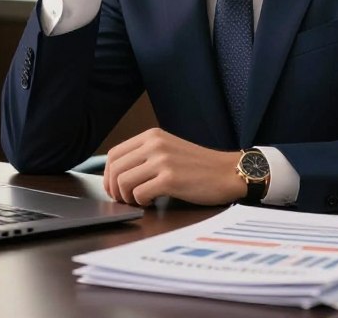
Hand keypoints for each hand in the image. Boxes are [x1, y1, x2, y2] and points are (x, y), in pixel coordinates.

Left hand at [102, 128, 246, 206]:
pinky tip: (154, 202)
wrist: (228, 172)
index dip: (108, 175)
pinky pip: (140, 194)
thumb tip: (118, 175)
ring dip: (127, 197)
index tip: (114, 188)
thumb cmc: (199, 166)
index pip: (114, 154)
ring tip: (141, 201)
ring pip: (123, 182)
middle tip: (125, 200)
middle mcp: (154, 144)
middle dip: (114, 189)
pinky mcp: (170, 178)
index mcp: (152, 136)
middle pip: (115, 169)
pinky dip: (142, 202)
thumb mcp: (169, 150)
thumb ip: (145, 156)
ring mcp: (162, 160)